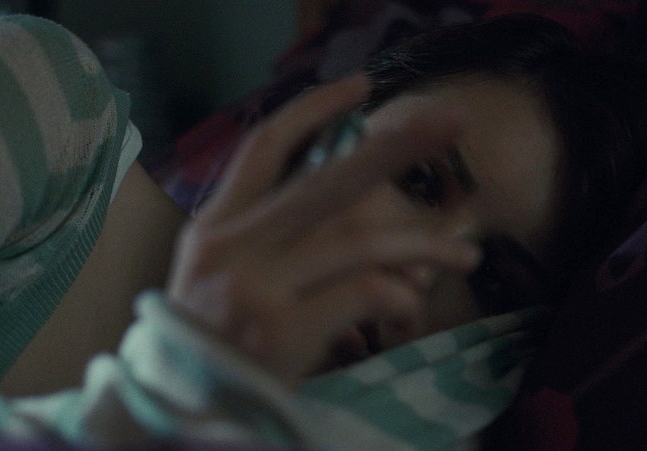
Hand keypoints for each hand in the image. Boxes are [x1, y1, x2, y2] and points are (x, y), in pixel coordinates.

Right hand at [165, 75, 479, 387]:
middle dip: (394, 147)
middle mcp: (233, 245)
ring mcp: (257, 286)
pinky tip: (408, 310)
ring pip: (358, 241)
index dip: (314, 111)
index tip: (361, 87)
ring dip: (422, 246)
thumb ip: (263, 229)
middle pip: (326, 180)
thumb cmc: (207, 338)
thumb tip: (341, 193)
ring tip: (467, 254)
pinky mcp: (282, 329)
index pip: (265, 147)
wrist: (180, 407)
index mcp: (216, 224)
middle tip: (449, 122)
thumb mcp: (219, 271)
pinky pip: (362, 293)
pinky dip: (397, 298)